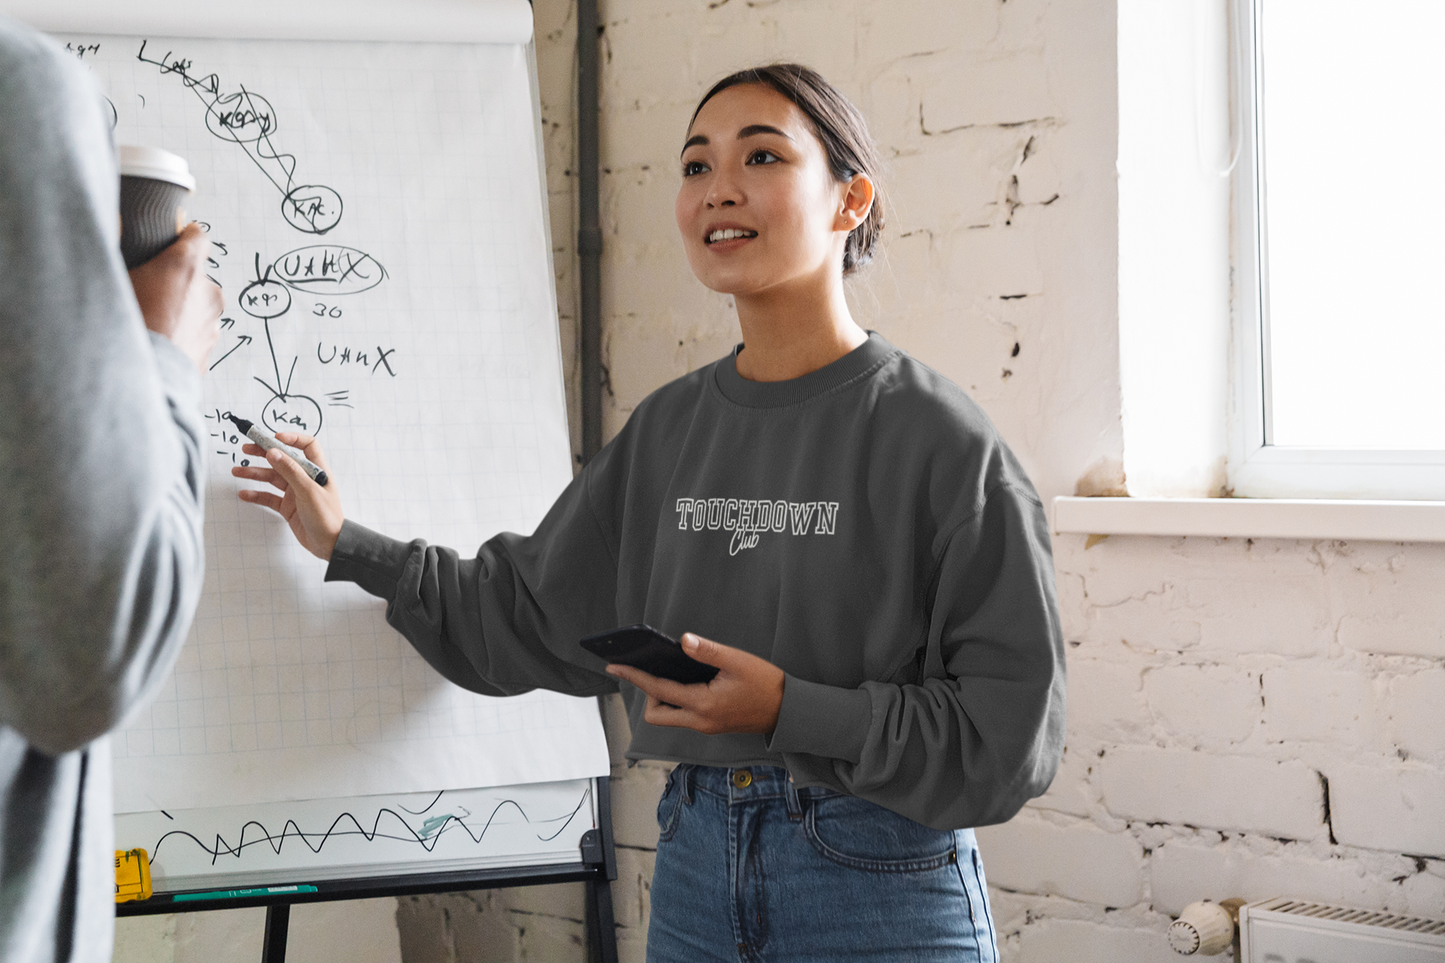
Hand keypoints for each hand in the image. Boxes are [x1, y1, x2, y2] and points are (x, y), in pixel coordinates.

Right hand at [127, 222, 222, 373]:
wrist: (139, 381)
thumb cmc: (122, 327)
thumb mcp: (115, 283)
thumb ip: (132, 265)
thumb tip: (128, 259)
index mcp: (185, 268)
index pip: (198, 237)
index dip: (183, 239)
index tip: (172, 244)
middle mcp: (208, 293)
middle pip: (196, 278)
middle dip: (177, 282)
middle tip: (147, 294)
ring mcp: (213, 324)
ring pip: (197, 308)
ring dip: (180, 311)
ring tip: (150, 325)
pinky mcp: (210, 349)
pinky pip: (195, 334)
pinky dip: (181, 335)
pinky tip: (158, 344)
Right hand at [232, 432, 343, 559]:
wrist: (329, 545)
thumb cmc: (326, 517)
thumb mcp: (308, 491)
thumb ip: (290, 471)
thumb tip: (273, 452)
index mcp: (317, 470)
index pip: (307, 446)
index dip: (292, 438)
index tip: (274, 438)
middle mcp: (305, 479)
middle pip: (283, 459)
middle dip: (265, 453)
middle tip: (246, 448)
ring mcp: (296, 492)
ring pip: (272, 478)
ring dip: (255, 473)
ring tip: (237, 471)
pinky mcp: (288, 507)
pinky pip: (269, 497)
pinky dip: (256, 495)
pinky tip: (244, 494)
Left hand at [605, 633, 785, 735]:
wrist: (787, 710)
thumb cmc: (765, 685)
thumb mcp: (737, 661)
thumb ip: (707, 651)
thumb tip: (682, 641)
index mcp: (703, 704)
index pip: (659, 691)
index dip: (635, 677)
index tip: (616, 667)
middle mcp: (700, 720)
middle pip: (657, 714)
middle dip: (648, 694)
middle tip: (653, 670)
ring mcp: (705, 726)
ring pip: (670, 717)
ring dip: (662, 698)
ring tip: (672, 672)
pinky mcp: (711, 725)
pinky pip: (684, 715)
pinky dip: (677, 700)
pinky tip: (686, 681)